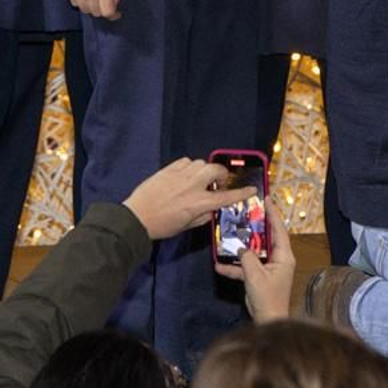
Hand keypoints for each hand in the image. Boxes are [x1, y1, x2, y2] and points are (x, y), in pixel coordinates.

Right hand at [69, 0, 122, 19]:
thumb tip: (114, 9)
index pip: (107, 12)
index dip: (113, 15)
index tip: (116, 14)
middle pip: (96, 12)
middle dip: (102, 9)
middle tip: (105, 3)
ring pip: (85, 9)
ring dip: (91, 7)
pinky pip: (75, 3)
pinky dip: (81, 3)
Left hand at [123, 157, 249, 239]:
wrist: (136, 217)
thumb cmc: (162, 226)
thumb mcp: (186, 225)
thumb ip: (203, 216)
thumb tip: (212, 208)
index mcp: (199, 203)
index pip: (226, 197)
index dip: (241, 193)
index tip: (251, 190)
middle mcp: (193, 185)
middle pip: (216, 170)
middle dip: (221, 175)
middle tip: (217, 184)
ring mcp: (180, 175)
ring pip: (202, 163)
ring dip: (204, 170)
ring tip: (199, 180)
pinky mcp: (169, 169)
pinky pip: (186, 161)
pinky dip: (190, 166)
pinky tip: (185, 175)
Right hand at [215, 205, 295, 322]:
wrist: (268, 320)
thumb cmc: (267, 298)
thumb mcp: (255, 276)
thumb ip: (247, 259)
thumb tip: (242, 249)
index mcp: (284, 256)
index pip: (279, 230)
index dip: (273, 214)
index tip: (268, 199)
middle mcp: (278, 259)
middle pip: (266, 238)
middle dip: (256, 227)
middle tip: (247, 211)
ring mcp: (268, 269)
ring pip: (254, 252)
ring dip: (241, 248)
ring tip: (229, 236)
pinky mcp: (259, 278)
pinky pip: (246, 268)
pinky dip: (234, 267)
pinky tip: (219, 266)